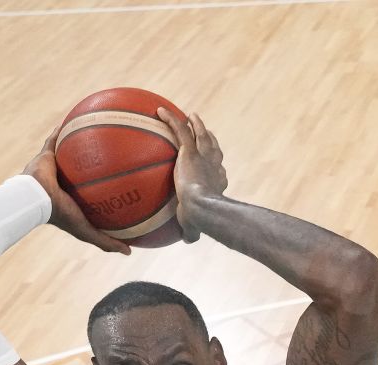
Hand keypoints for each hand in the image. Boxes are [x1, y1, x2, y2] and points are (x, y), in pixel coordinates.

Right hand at [23, 128, 129, 254]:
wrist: (35, 200)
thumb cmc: (61, 215)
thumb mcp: (87, 231)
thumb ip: (106, 242)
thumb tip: (130, 252)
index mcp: (74, 198)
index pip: (94, 192)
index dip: (107, 186)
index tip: (125, 181)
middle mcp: (65, 181)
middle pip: (85, 169)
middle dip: (97, 161)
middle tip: (118, 151)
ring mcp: (54, 167)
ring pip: (71, 151)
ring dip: (82, 140)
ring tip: (100, 128)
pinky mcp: (45, 154)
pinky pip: (55, 138)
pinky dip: (63, 128)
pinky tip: (80, 116)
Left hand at [156, 108, 227, 242]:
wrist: (202, 207)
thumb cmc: (199, 219)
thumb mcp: (194, 227)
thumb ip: (192, 232)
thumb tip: (189, 241)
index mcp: (217, 181)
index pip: (218, 170)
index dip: (215, 165)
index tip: (212, 164)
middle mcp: (214, 166)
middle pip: (214, 149)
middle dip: (211, 140)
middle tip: (206, 133)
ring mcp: (203, 156)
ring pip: (201, 135)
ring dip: (197, 124)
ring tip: (192, 116)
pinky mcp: (190, 151)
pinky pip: (179, 130)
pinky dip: (170, 119)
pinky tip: (159, 111)